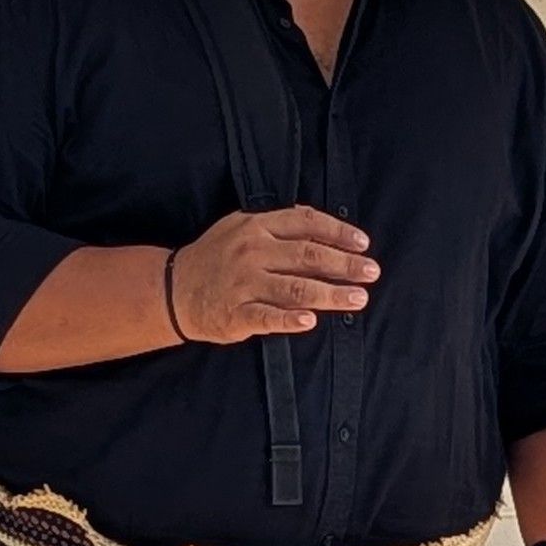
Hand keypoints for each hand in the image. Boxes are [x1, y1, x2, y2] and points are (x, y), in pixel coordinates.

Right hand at [168, 204, 380, 344]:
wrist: (173, 289)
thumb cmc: (214, 258)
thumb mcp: (239, 227)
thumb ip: (276, 226)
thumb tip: (320, 226)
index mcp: (257, 226)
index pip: (306, 224)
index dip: (338, 232)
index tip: (363, 244)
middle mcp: (252, 252)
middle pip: (308, 256)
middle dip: (344, 264)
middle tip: (371, 272)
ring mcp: (244, 283)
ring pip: (295, 288)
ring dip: (331, 294)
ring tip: (358, 297)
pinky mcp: (236, 313)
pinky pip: (268, 317)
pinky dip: (290, 319)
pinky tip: (312, 321)